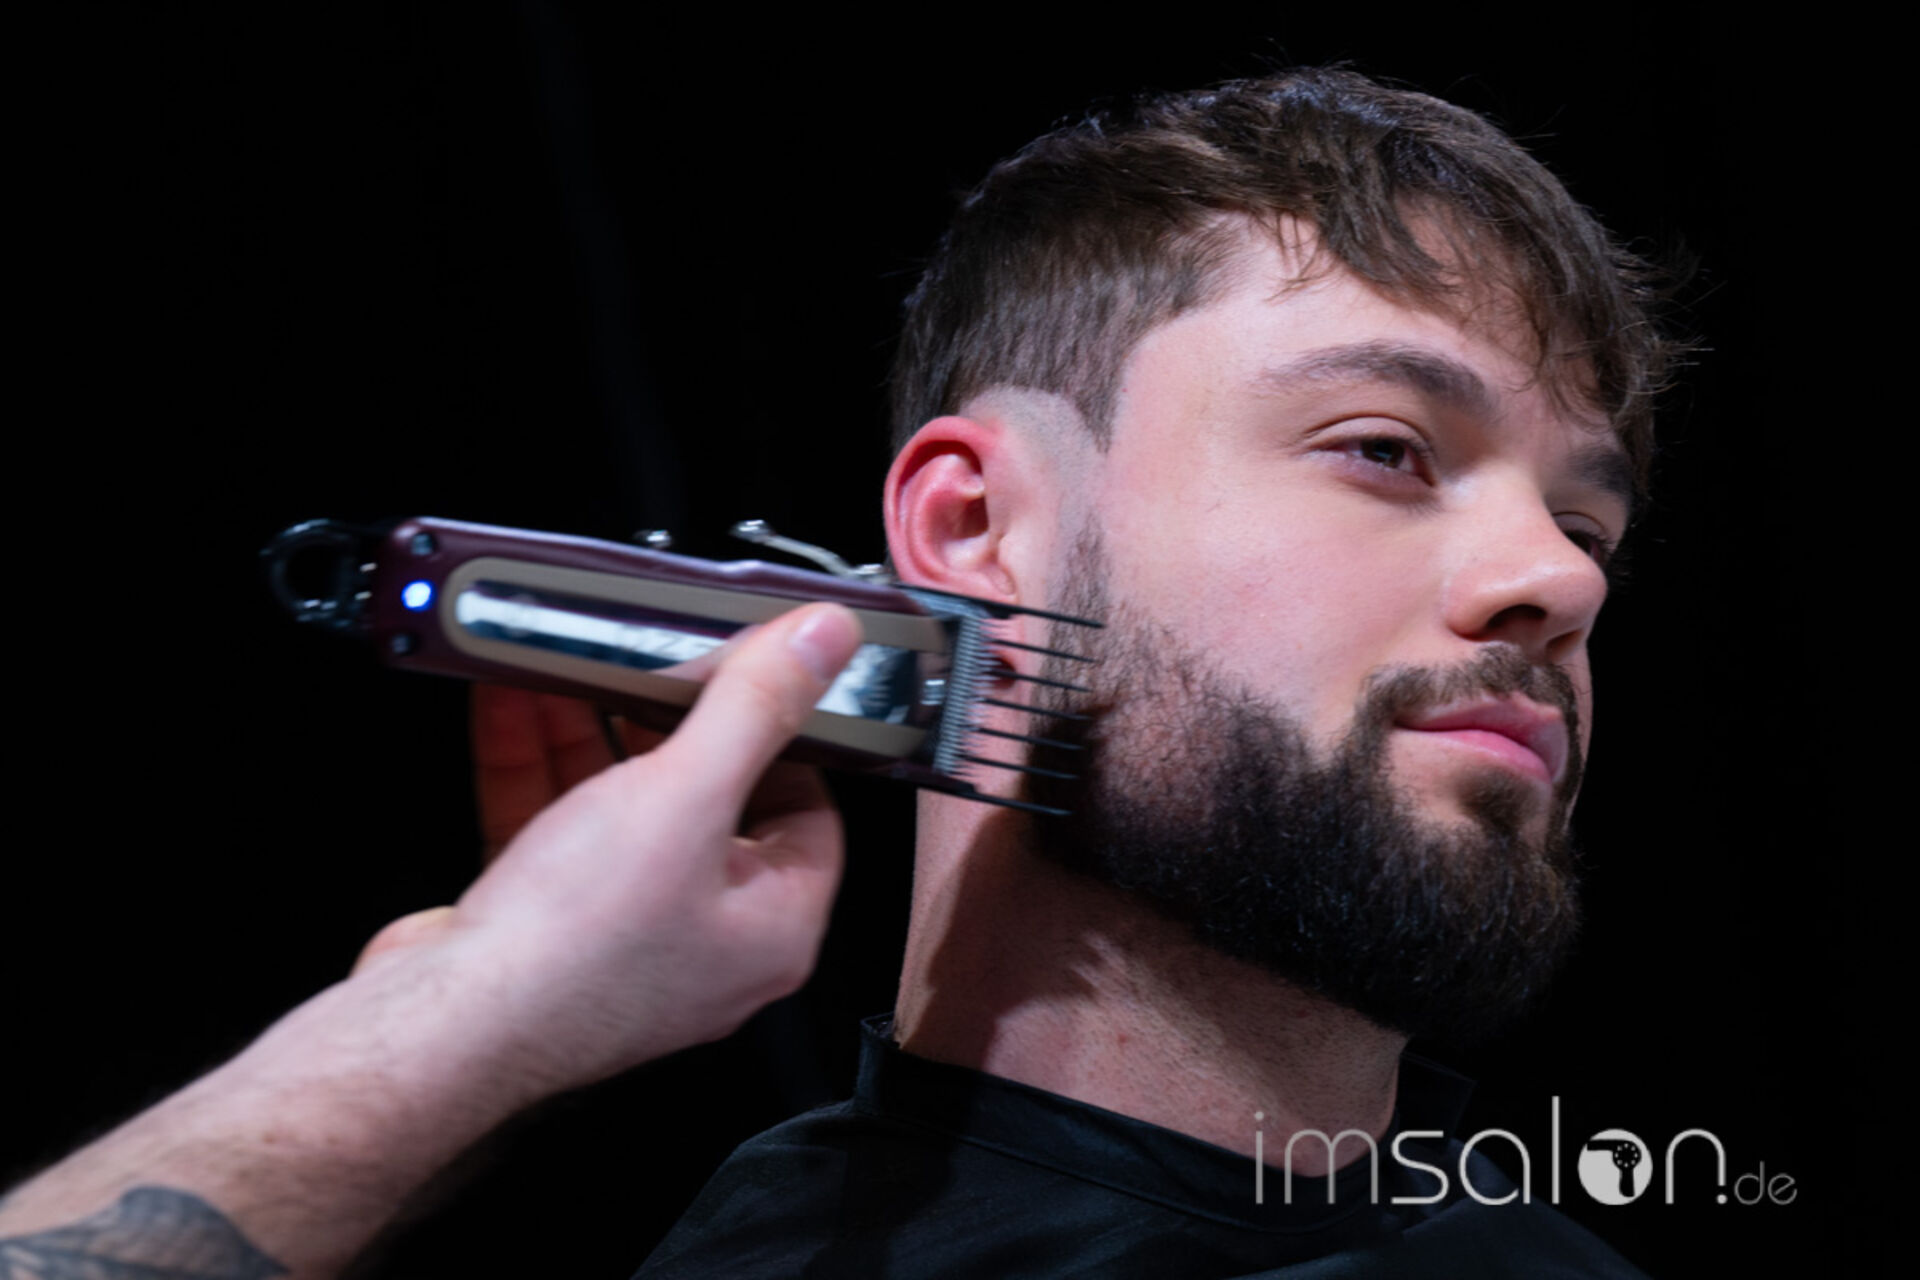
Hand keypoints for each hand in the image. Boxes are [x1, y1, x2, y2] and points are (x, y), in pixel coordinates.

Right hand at [354, 602, 863, 1093]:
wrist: (439, 1028)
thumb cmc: (574, 945)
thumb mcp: (684, 795)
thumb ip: (755, 708)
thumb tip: (825, 641)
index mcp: (771, 928)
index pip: (809, 814)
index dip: (784, 740)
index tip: (754, 680)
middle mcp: (704, 942)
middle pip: (709, 805)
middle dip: (669, 723)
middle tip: (657, 660)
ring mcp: (621, 939)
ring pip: (621, 810)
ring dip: (593, 730)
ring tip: (576, 660)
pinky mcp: (544, 930)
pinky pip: (554, 829)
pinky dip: (535, 765)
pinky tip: (512, 703)